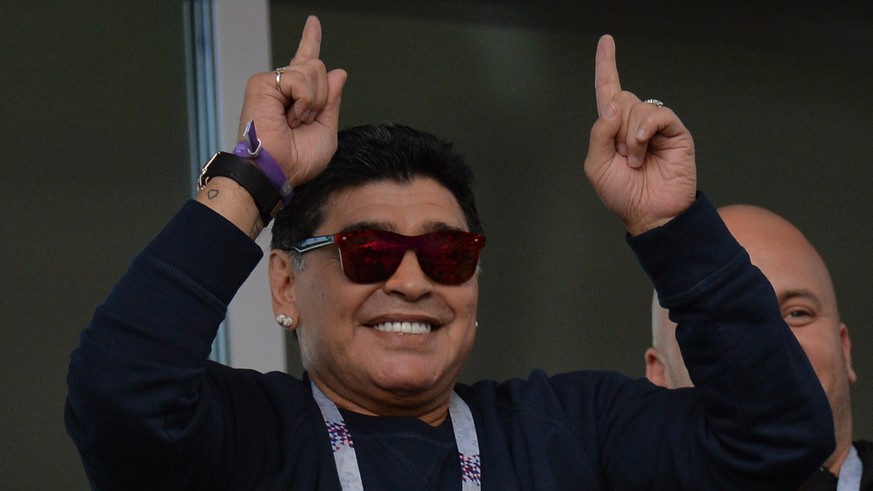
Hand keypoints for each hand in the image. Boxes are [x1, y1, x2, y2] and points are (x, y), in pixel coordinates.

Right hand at [237, 16, 347, 186]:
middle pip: (319, 67)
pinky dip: (303, 101)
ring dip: (313, 102)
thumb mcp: (326, 131)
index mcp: (296, 97)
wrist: (277, 171)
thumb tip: (338, 72)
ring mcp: (272, 82)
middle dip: (322, 98)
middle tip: (303, 123)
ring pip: (313, 70)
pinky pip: (300, 78)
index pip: (306, 62)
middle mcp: (283, 86)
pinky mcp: (263, 82)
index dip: (310, 41)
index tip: (312, 23)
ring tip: (294, 122)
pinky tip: (289, 116)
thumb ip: (332, 101)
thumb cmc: (296, 160)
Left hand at [584, 35, 695, 235]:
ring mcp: (656, 127)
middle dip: (616, 128)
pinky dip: (645, 129)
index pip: (608, 90)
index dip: (606, 65)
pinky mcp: (675, 132)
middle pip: (621, 98)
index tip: (606, 41)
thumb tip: (613, 102)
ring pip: (637, 106)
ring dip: (629, 137)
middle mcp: (635, 123)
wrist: (651, 215)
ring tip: (636, 161)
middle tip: (624, 156)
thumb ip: (599, 132)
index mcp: (613, 129)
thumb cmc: (624, 195)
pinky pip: (657, 114)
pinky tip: (643, 148)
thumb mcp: (596, 165)